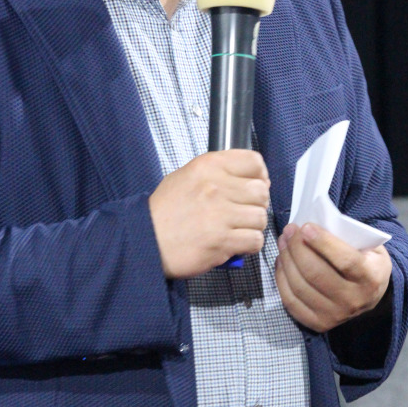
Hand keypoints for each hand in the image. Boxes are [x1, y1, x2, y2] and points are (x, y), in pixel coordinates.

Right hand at [149, 150, 269, 278]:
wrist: (146, 238)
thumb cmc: (166, 209)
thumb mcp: (186, 175)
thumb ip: (217, 172)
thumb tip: (249, 178)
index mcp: (208, 166)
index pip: (253, 162)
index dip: (260, 175)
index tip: (256, 184)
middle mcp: (216, 187)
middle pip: (261, 191)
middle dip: (257, 203)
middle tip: (244, 211)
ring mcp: (220, 215)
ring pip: (260, 217)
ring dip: (253, 225)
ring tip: (238, 228)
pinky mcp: (221, 241)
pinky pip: (255, 240)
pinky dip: (250, 244)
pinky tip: (237, 243)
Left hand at [275, 223, 391, 332]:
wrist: (371, 294)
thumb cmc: (366, 260)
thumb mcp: (368, 245)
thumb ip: (348, 237)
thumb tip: (311, 227)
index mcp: (371, 278)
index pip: (345, 261)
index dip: (323, 243)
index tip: (305, 227)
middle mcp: (354, 300)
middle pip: (316, 274)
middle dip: (297, 248)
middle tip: (289, 230)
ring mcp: (336, 316)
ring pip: (300, 287)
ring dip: (286, 260)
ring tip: (283, 242)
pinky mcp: (318, 324)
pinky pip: (291, 302)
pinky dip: (281, 279)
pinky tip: (281, 262)